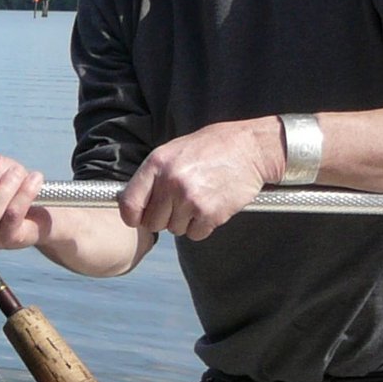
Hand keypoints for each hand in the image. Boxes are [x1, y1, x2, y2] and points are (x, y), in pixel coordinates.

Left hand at [118, 118, 282, 240]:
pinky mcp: (210, 213)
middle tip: (183, 201)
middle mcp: (171, 182)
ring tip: (201, 197)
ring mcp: (190, 199)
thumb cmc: (213, 148)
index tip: (139, 218)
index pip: (129, 204)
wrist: (253, 147)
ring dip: (186, 221)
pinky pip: (195, 234)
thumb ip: (153, 176)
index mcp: (157, 164)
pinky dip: (203, 226)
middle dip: (165, 217)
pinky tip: (212, 205)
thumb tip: (131, 203)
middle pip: (153, 222)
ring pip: (175, 229)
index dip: (133, 216)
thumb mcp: (175, 151)